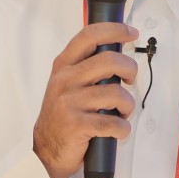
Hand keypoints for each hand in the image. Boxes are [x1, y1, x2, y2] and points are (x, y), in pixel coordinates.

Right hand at [33, 22, 139, 177]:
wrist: (47, 148)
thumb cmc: (63, 113)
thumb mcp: (67, 82)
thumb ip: (87, 66)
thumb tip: (118, 52)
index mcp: (64, 65)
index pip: (89, 35)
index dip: (114, 30)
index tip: (131, 32)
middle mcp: (65, 80)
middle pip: (109, 60)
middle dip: (130, 69)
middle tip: (130, 80)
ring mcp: (69, 102)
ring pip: (116, 93)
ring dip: (128, 105)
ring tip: (123, 111)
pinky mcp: (76, 125)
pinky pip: (113, 123)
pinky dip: (123, 128)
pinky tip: (118, 130)